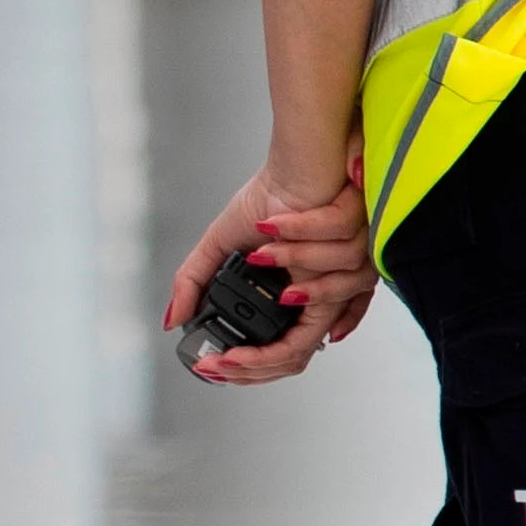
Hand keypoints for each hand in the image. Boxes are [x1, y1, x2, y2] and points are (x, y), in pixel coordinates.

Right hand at [164, 157, 377, 385]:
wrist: (304, 155)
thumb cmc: (272, 197)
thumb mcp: (223, 242)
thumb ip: (196, 280)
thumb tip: (171, 320)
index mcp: (303, 301)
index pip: (287, 355)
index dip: (253, 370)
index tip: (216, 366)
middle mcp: (327, 295)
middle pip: (300, 352)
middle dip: (256, 362)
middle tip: (221, 359)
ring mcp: (345, 272)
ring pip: (319, 312)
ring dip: (277, 295)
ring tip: (255, 262)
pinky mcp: (354, 238)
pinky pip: (333, 256)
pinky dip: (297, 241)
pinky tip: (270, 232)